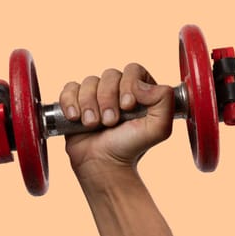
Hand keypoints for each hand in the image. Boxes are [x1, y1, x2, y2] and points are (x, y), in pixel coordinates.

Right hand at [59, 63, 173, 177]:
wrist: (103, 165)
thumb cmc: (130, 148)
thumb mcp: (159, 128)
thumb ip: (165, 101)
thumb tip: (142, 84)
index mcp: (140, 91)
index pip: (133, 70)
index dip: (128, 84)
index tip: (127, 106)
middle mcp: (118, 89)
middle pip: (109, 74)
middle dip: (107, 99)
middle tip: (110, 122)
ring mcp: (96, 95)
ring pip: (89, 82)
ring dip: (89, 104)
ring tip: (93, 124)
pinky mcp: (76, 102)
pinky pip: (69, 88)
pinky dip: (70, 102)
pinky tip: (75, 118)